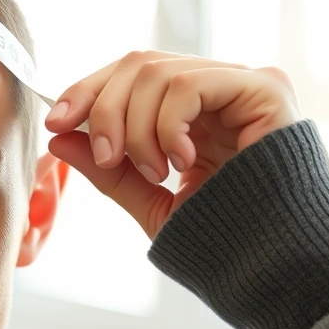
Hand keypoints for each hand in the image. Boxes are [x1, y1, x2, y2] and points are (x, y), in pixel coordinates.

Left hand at [44, 50, 300, 238]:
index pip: (129, 74)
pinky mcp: (265, 88)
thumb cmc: (219, 235)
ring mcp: (242, 83)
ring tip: (156, 173)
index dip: (87, 92)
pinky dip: (169, 125)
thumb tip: (60, 135)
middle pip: (137, 64)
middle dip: (105, 111)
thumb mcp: (148, 199)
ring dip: (137, 128)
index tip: (56, 123)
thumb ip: (108, 167)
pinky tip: (183, 162)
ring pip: (157, 72)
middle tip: (105, 158)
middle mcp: (217, 86)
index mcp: (191, 108)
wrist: (271, 263)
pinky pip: (190, 84)